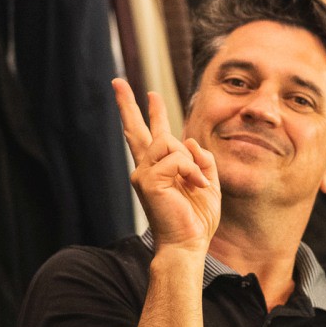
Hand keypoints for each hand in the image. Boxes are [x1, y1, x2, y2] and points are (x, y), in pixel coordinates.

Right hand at [114, 79, 219, 251]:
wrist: (188, 244)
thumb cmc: (196, 219)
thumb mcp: (207, 182)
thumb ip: (201, 159)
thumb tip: (189, 140)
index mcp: (159, 169)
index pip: (149, 135)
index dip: (148, 113)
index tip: (147, 94)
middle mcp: (146, 168)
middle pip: (135, 129)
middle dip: (127, 103)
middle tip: (118, 82)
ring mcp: (144, 173)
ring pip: (168, 141)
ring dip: (190, 161)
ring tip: (196, 183)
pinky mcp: (148, 180)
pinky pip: (176, 158)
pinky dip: (192, 170)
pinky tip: (195, 186)